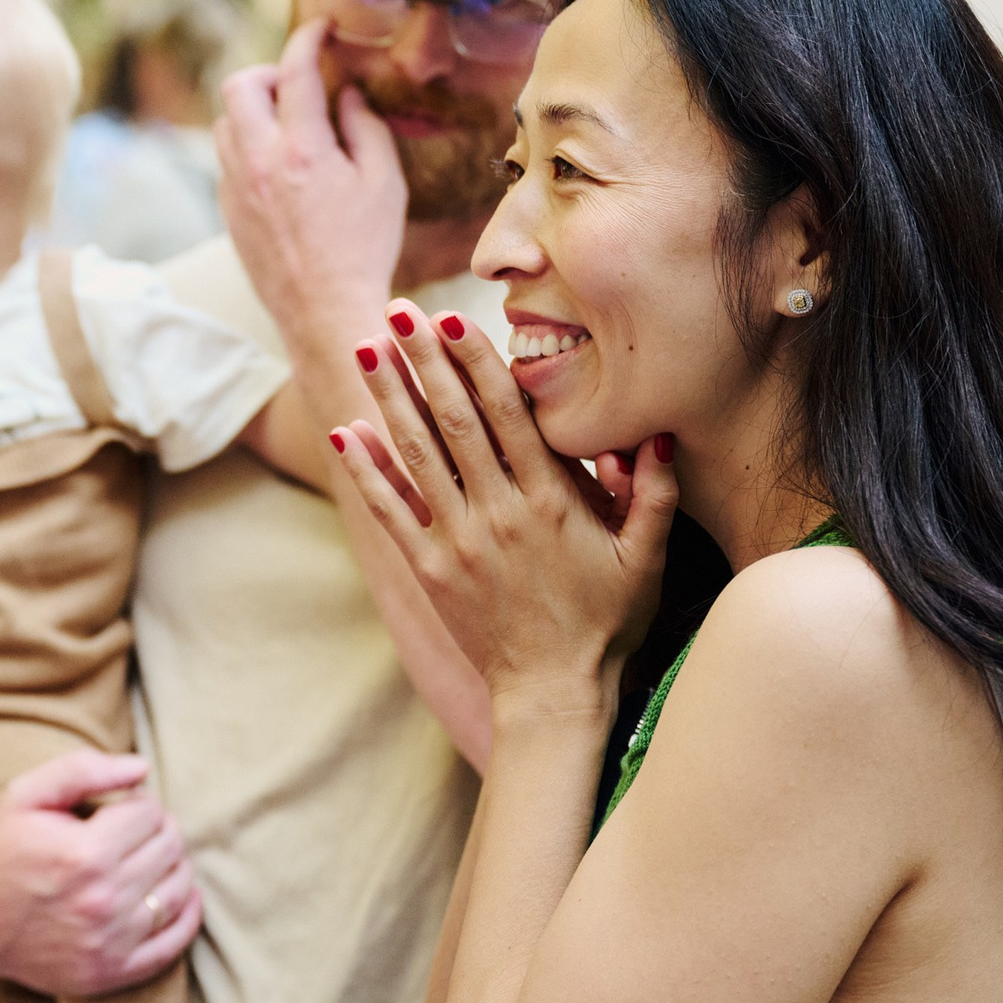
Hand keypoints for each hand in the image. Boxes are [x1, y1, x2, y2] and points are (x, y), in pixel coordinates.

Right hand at [0, 750, 201, 998]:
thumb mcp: (25, 795)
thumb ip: (83, 769)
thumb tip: (143, 767)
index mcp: (84, 854)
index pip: (150, 812)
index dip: (137, 802)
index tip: (118, 809)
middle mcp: (102, 900)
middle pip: (169, 847)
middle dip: (157, 829)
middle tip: (132, 831)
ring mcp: (110, 942)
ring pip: (179, 887)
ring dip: (172, 865)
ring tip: (146, 858)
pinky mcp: (113, 972)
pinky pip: (175, 941)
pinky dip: (186, 913)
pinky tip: (176, 893)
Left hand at [215, 18, 407, 358]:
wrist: (325, 312)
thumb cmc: (365, 249)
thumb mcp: (383, 183)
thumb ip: (365, 128)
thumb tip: (347, 94)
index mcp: (303, 151)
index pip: (295, 71)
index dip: (308, 39)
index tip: (322, 30)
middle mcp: (259, 163)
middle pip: (239, 85)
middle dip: (268, 72)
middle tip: (297, 83)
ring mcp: (236, 187)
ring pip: (225, 122)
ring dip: (253, 110)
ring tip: (288, 124)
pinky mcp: (228, 210)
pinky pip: (227, 158)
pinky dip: (248, 145)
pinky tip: (280, 165)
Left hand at [331, 300, 676, 718]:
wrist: (554, 693)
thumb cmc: (608, 622)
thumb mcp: (648, 557)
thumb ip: (656, 492)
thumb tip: (658, 431)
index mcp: (551, 501)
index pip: (508, 415)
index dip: (478, 362)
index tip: (455, 317)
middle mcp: (499, 513)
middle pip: (454, 421)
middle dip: (425, 360)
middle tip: (401, 309)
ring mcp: (458, 541)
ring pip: (417, 455)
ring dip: (389, 398)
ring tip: (367, 347)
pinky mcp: (429, 569)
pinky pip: (390, 511)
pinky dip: (366, 470)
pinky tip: (345, 429)